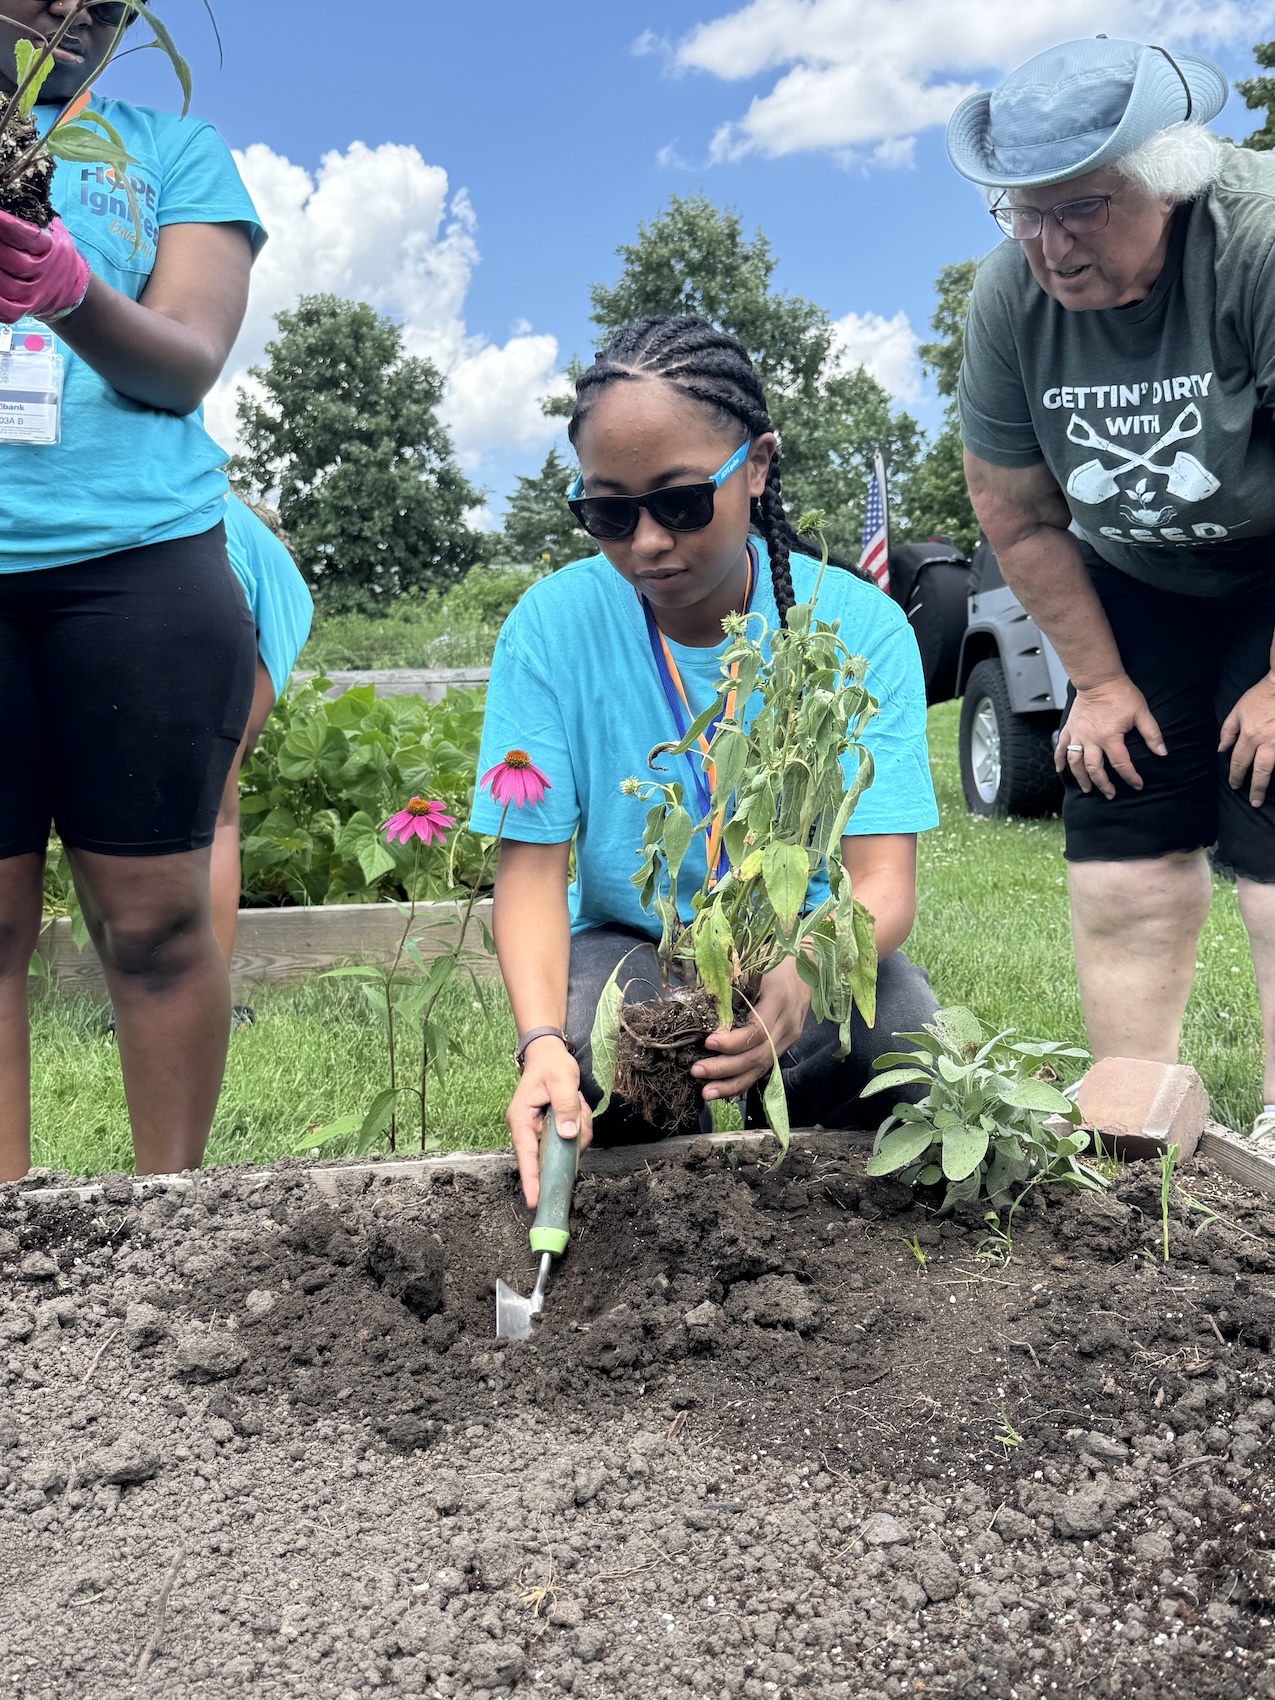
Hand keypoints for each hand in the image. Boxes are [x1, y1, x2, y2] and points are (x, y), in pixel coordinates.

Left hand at [0, 211, 89, 324]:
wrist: (69, 288)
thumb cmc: (51, 251)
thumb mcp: (51, 230)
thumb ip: (32, 217)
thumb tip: (9, 193)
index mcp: (50, 247)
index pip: (25, 235)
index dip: (3, 224)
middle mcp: (44, 272)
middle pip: (11, 260)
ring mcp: (35, 294)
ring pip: (5, 284)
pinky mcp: (26, 308)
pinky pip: (7, 310)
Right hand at [506, 1037, 592, 1207]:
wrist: (548, 1055)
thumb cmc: (550, 1065)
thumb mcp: (562, 1081)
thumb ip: (566, 1107)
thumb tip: (568, 1136)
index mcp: (521, 1119)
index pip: (526, 1155)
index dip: (531, 1179)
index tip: (535, 1200)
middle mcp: (527, 1130)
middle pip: (552, 1154)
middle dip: (572, 1140)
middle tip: (579, 1111)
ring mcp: (539, 1132)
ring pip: (566, 1147)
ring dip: (579, 1127)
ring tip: (578, 1102)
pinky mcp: (551, 1131)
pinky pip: (571, 1139)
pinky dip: (580, 1124)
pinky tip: (578, 1106)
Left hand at [692, 956, 810, 1101]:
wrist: (806, 964)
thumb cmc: (774, 960)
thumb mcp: (755, 963)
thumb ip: (731, 981)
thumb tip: (699, 999)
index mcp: (779, 999)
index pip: (757, 1031)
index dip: (733, 1042)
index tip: (707, 1043)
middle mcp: (788, 1023)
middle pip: (759, 1055)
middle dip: (726, 1068)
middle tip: (696, 1071)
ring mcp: (789, 1037)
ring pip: (763, 1067)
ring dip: (733, 1083)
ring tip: (706, 1093)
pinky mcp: (786, 1045)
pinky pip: (764, 1067)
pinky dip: (743, 1080)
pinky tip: (723, 1090)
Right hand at [1055, 674, 1165, 798]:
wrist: (1099, 679)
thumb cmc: (1121, 694)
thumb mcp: (1142, 713)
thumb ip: (1152, 734)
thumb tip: (1162, 753)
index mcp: (1110, 736)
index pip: (1121, 764)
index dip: (1131, 777)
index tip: (1138, 785)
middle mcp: (1091, 739)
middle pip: (1095, 769)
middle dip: (1103, 784)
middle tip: (1110, 794)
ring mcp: (1078, 734)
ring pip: (1075, 763)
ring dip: (1081, 778)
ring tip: (1087, 788)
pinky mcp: (1070, 728)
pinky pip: (1060, 747)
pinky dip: (1059, 760)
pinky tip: (1061, 770)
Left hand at [1219, 674, 1274, 806]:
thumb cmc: (1261, 695)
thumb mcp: (1239, 709)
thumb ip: (1228, 730)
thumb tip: (1221, 750)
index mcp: (1250, 734)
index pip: (1239, 761)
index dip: (1235, 775)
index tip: (1234, 785)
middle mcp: (1267, 741)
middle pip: (1260, 770)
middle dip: (1255, 788)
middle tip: (1254, 802)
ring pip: (1274, 767)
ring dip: (1268, 782)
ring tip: (1266, 795)